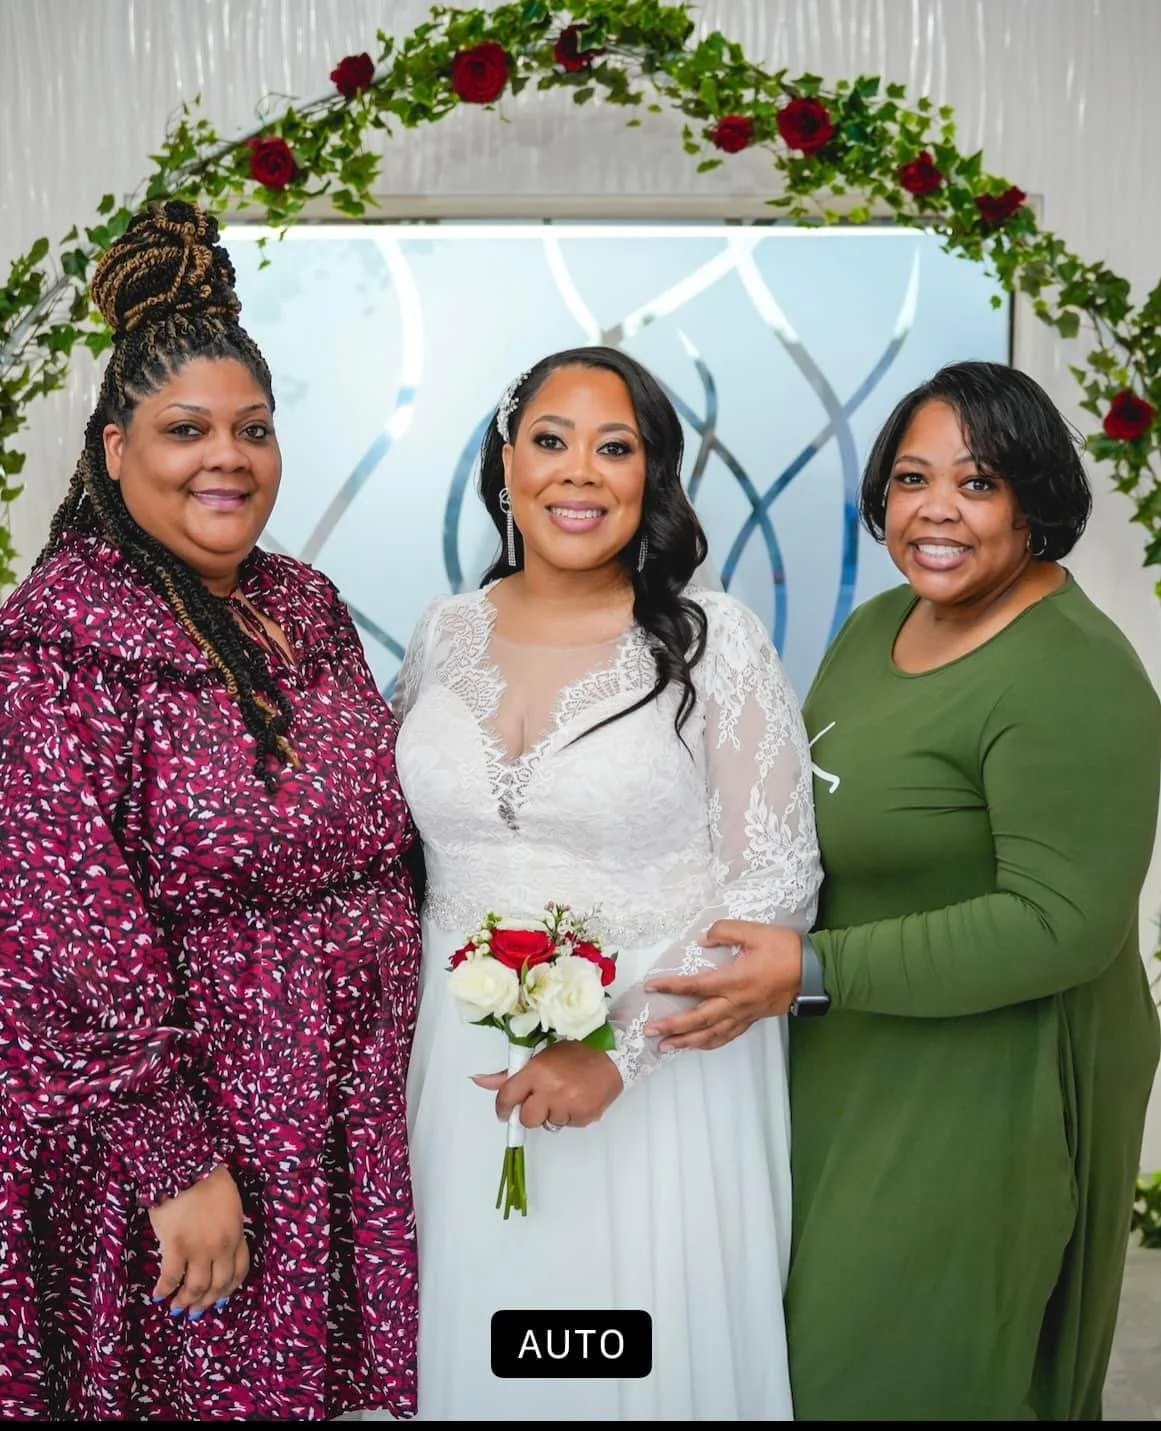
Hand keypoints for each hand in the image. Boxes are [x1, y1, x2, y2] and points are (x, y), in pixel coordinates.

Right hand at [148, 1163, 248, 1316]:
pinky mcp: (176, 1247)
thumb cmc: (208, 1180)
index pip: (240, 1270)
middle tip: (196, 1311)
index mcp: (237, 1234)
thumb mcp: (230, 1205)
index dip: (229, 1289)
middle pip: (219, 1284)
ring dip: (186, 1301)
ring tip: (177, 1307)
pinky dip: (164, 1290)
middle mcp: (221, 1246)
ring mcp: (199, 1248)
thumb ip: (229, 1228)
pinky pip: (171, 1277)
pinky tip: (158, 1295)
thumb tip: (218, 1250)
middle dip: (207, 1302)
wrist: (186, 1167)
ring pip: (196, 1287)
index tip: (220, 1299)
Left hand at [472, 1041, 623, 1128]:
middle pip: (527, 1119)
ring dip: (554, 1113)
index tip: (504, 1112)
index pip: (508, 1096)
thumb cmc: (574, 1052)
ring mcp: (569, 1105)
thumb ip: (509, 1075)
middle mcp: (550, 1089)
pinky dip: (571, 1115)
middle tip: (542, 1100)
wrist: (614, 1054)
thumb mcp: (540, 1057)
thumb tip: (477, 1080)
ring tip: (567, 1094)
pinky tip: (579, 1098)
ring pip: (549, 1123)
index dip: (502, 1108)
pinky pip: (569, 1124)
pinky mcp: (585, 1116)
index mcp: (536, 1071)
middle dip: (531, 1113)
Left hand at [641, 919, 802, 1051]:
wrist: (814, 972)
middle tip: (651, 1031)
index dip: (672, 987)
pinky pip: (728, 1036)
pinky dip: (710, 1043)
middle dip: (673, 1026)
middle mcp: (737, 1002)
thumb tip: (703, 940)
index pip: (696, 986)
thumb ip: (725, 931)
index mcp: (735, 980)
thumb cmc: (785, 950)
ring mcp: (745, 1014)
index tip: (652, 987)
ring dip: (687, 1042)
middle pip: (699, 1019)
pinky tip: (699, 1045)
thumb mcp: (755, 932)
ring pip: (712, 1034)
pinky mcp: (753, 1019)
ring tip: (667, 1047)